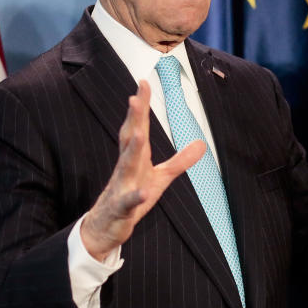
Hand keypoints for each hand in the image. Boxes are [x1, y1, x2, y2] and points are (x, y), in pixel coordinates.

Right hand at [81, 81, 204, 261]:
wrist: (106, 225)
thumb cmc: (131, 195)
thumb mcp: (161, 177)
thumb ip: (180, 160)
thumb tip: (201, 144)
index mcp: (135, 156)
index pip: (138, 126)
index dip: (141, 105)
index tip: (143, 82)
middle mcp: (126, 166)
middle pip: (130, 138)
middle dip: (133, 119)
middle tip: (134, 98)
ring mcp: (121, 186)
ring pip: (126, 165)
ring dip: (133, 150)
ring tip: (139, 134)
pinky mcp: (122, 207)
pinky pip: (129, 201)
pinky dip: (136, 196)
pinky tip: (144, 192)